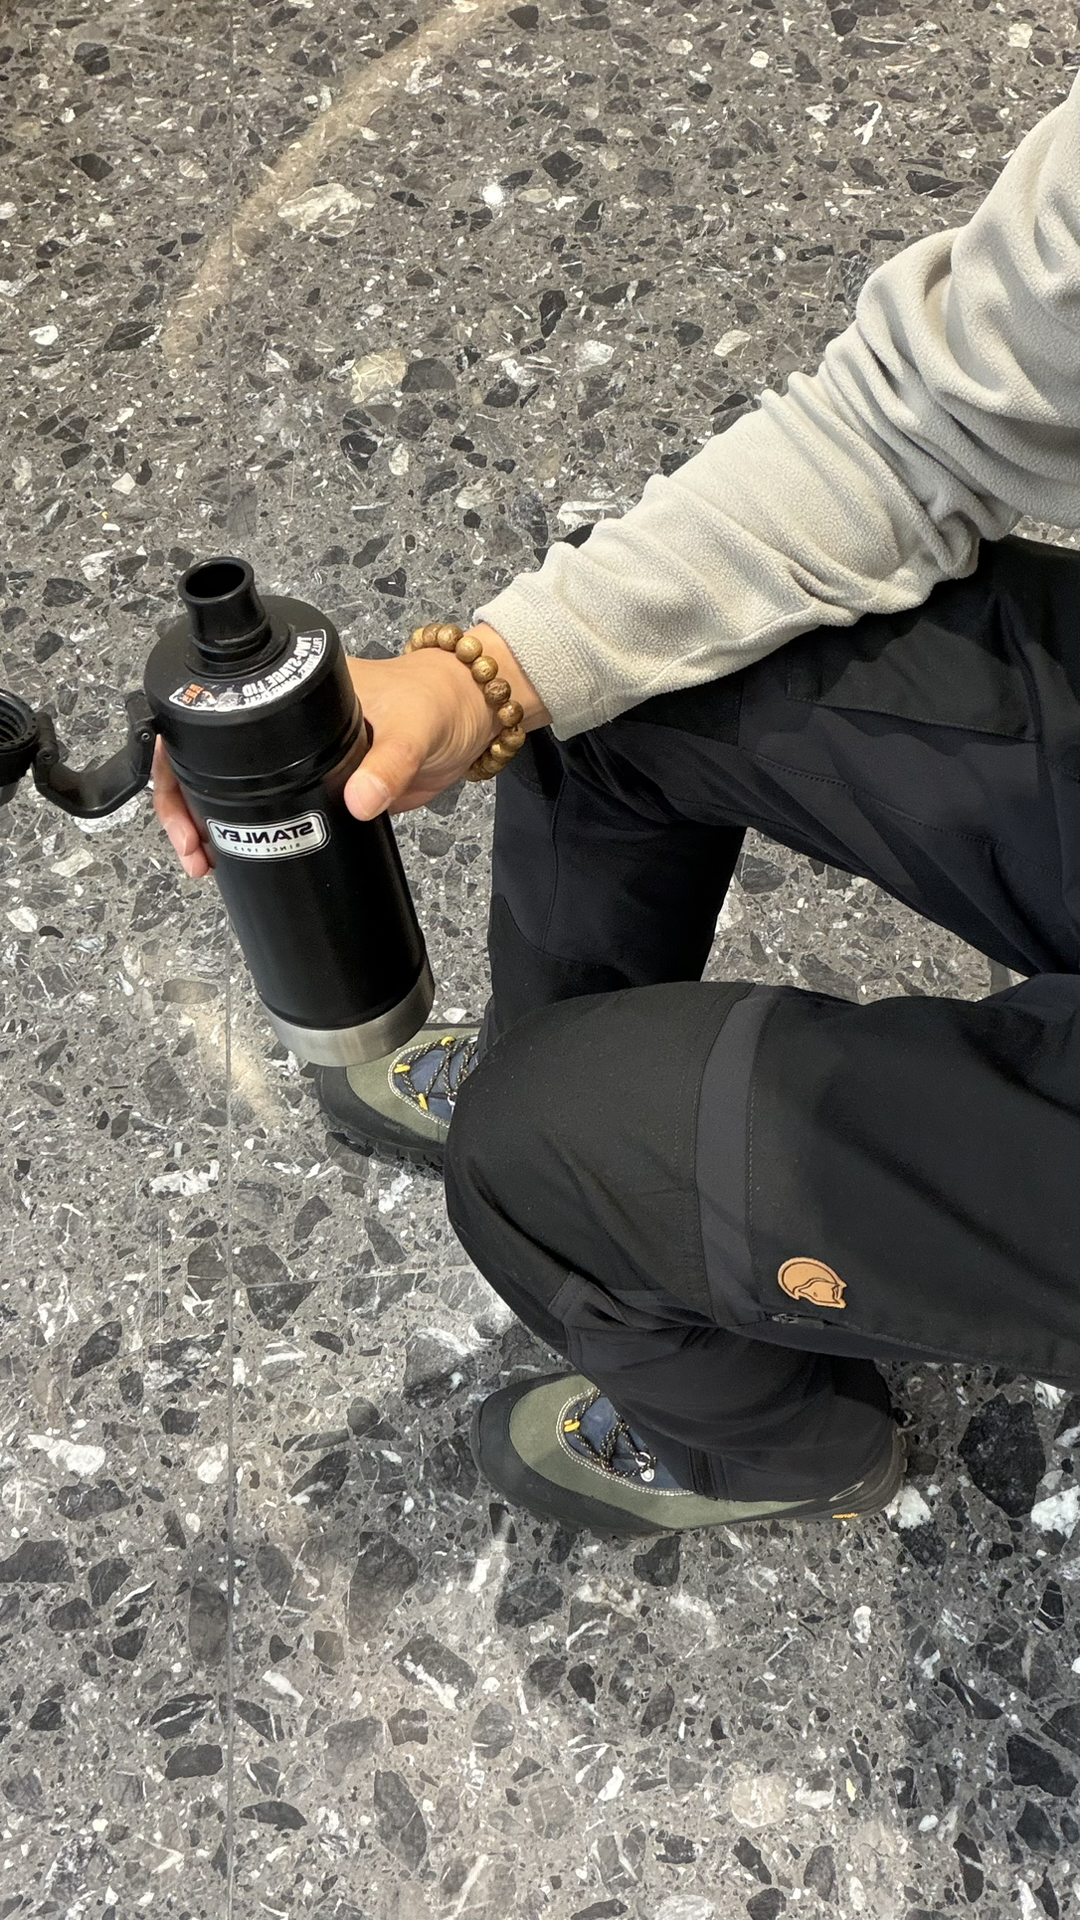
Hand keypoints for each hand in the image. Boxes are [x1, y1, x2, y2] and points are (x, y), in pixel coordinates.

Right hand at [150, 623, 547, 874]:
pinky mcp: (320, 783)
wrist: (471, 718)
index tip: (184, 806)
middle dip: (185, 805)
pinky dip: (253, 833)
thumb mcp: (414, 727)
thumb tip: (359, 799)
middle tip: (193, 850)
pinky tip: (238, 859)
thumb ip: (389, 763)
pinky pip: (274, 808)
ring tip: (206, 863)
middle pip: (205, 758)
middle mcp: (282, 719)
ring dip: (211, 824)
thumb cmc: (440, 699)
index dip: (180, 759)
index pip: (211, 713)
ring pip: (232, 788)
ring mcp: (296, 754)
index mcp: (290, 686)